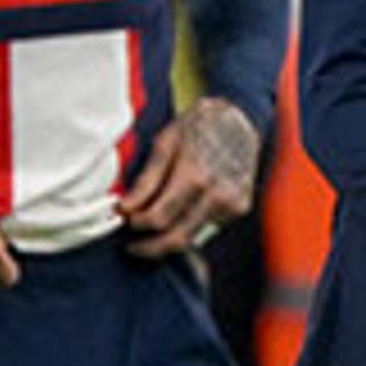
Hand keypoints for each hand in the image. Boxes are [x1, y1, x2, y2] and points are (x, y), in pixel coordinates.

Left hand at [118, 95, 261, 259]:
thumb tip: (125, 208)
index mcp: (195, 176)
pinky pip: (207, 226)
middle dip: (150, 248)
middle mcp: (217, 195)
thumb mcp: (165, 142)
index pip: (159, 218)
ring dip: (168, 239)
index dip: (137, 224)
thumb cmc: (198, 125)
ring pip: (192, 237)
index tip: (124, 220)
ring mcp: (232, 204)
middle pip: (177, 239)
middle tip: (132, 246)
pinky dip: (189, 224)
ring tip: (151, 227)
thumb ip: (146, 180)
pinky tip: (181, 209)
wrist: (241, 117)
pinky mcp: (240, 208)